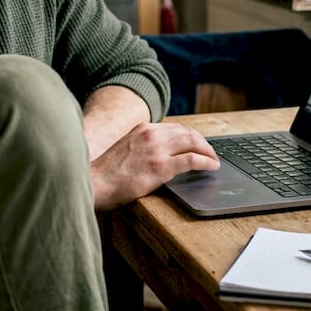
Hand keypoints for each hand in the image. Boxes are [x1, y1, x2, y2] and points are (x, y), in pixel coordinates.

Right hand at [89, 121, 218, 209]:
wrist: (95, 183)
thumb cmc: (107, 173)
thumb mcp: (126, 148)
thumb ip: (143, 146)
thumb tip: (160, 154)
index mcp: (143, 129)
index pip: (176, 128)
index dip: (192, 136)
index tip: (199, 144)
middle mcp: (152, 135)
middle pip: (188, 133)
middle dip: (203, 143)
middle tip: (211, 153)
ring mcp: (157, 150)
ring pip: (193, 143)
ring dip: (208, 151)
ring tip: (214, 160)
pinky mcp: (161, 166)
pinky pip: (192, 160)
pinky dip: (206, 162)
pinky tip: (212, 167)